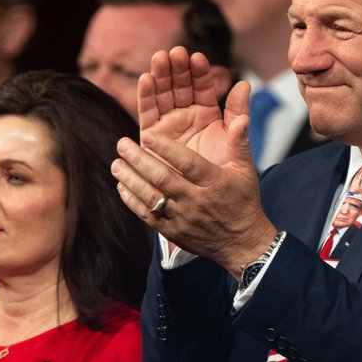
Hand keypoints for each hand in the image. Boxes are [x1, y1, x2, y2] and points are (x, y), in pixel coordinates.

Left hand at [113, 106, 275, 275]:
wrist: (242, 243)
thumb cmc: (243, 200)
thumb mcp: (246, 170)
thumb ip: (240, 141)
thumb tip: (243, 117)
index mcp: (214, 182)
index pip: (188, 163)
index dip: (166, 149)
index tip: (146, 134)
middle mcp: (197, 201)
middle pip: (163, 179)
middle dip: (139, 160)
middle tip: (122, 144)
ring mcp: (183, 218)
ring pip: (152, 198)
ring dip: (130, 180)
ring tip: (116, 164)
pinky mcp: (173, 232)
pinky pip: (148, 216)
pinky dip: (132, 201)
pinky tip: (122, 186)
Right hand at [138, 48, 246, 167]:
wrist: (211, 208)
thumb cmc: (225, 176)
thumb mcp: (234, 144)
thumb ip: (237, 115)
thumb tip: (245, 85)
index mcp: (207, 115)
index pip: (202, 87)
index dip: (199, 72)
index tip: (197, 58)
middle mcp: (186, 116)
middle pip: (180, 86)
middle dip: (177, 69)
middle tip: (175, 53)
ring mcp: (168, 125)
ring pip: (163, 96)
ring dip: (160, 77)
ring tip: (159, 59)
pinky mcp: (151, 137)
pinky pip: (147, 114)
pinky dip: (146, 96)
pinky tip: (146, 79)